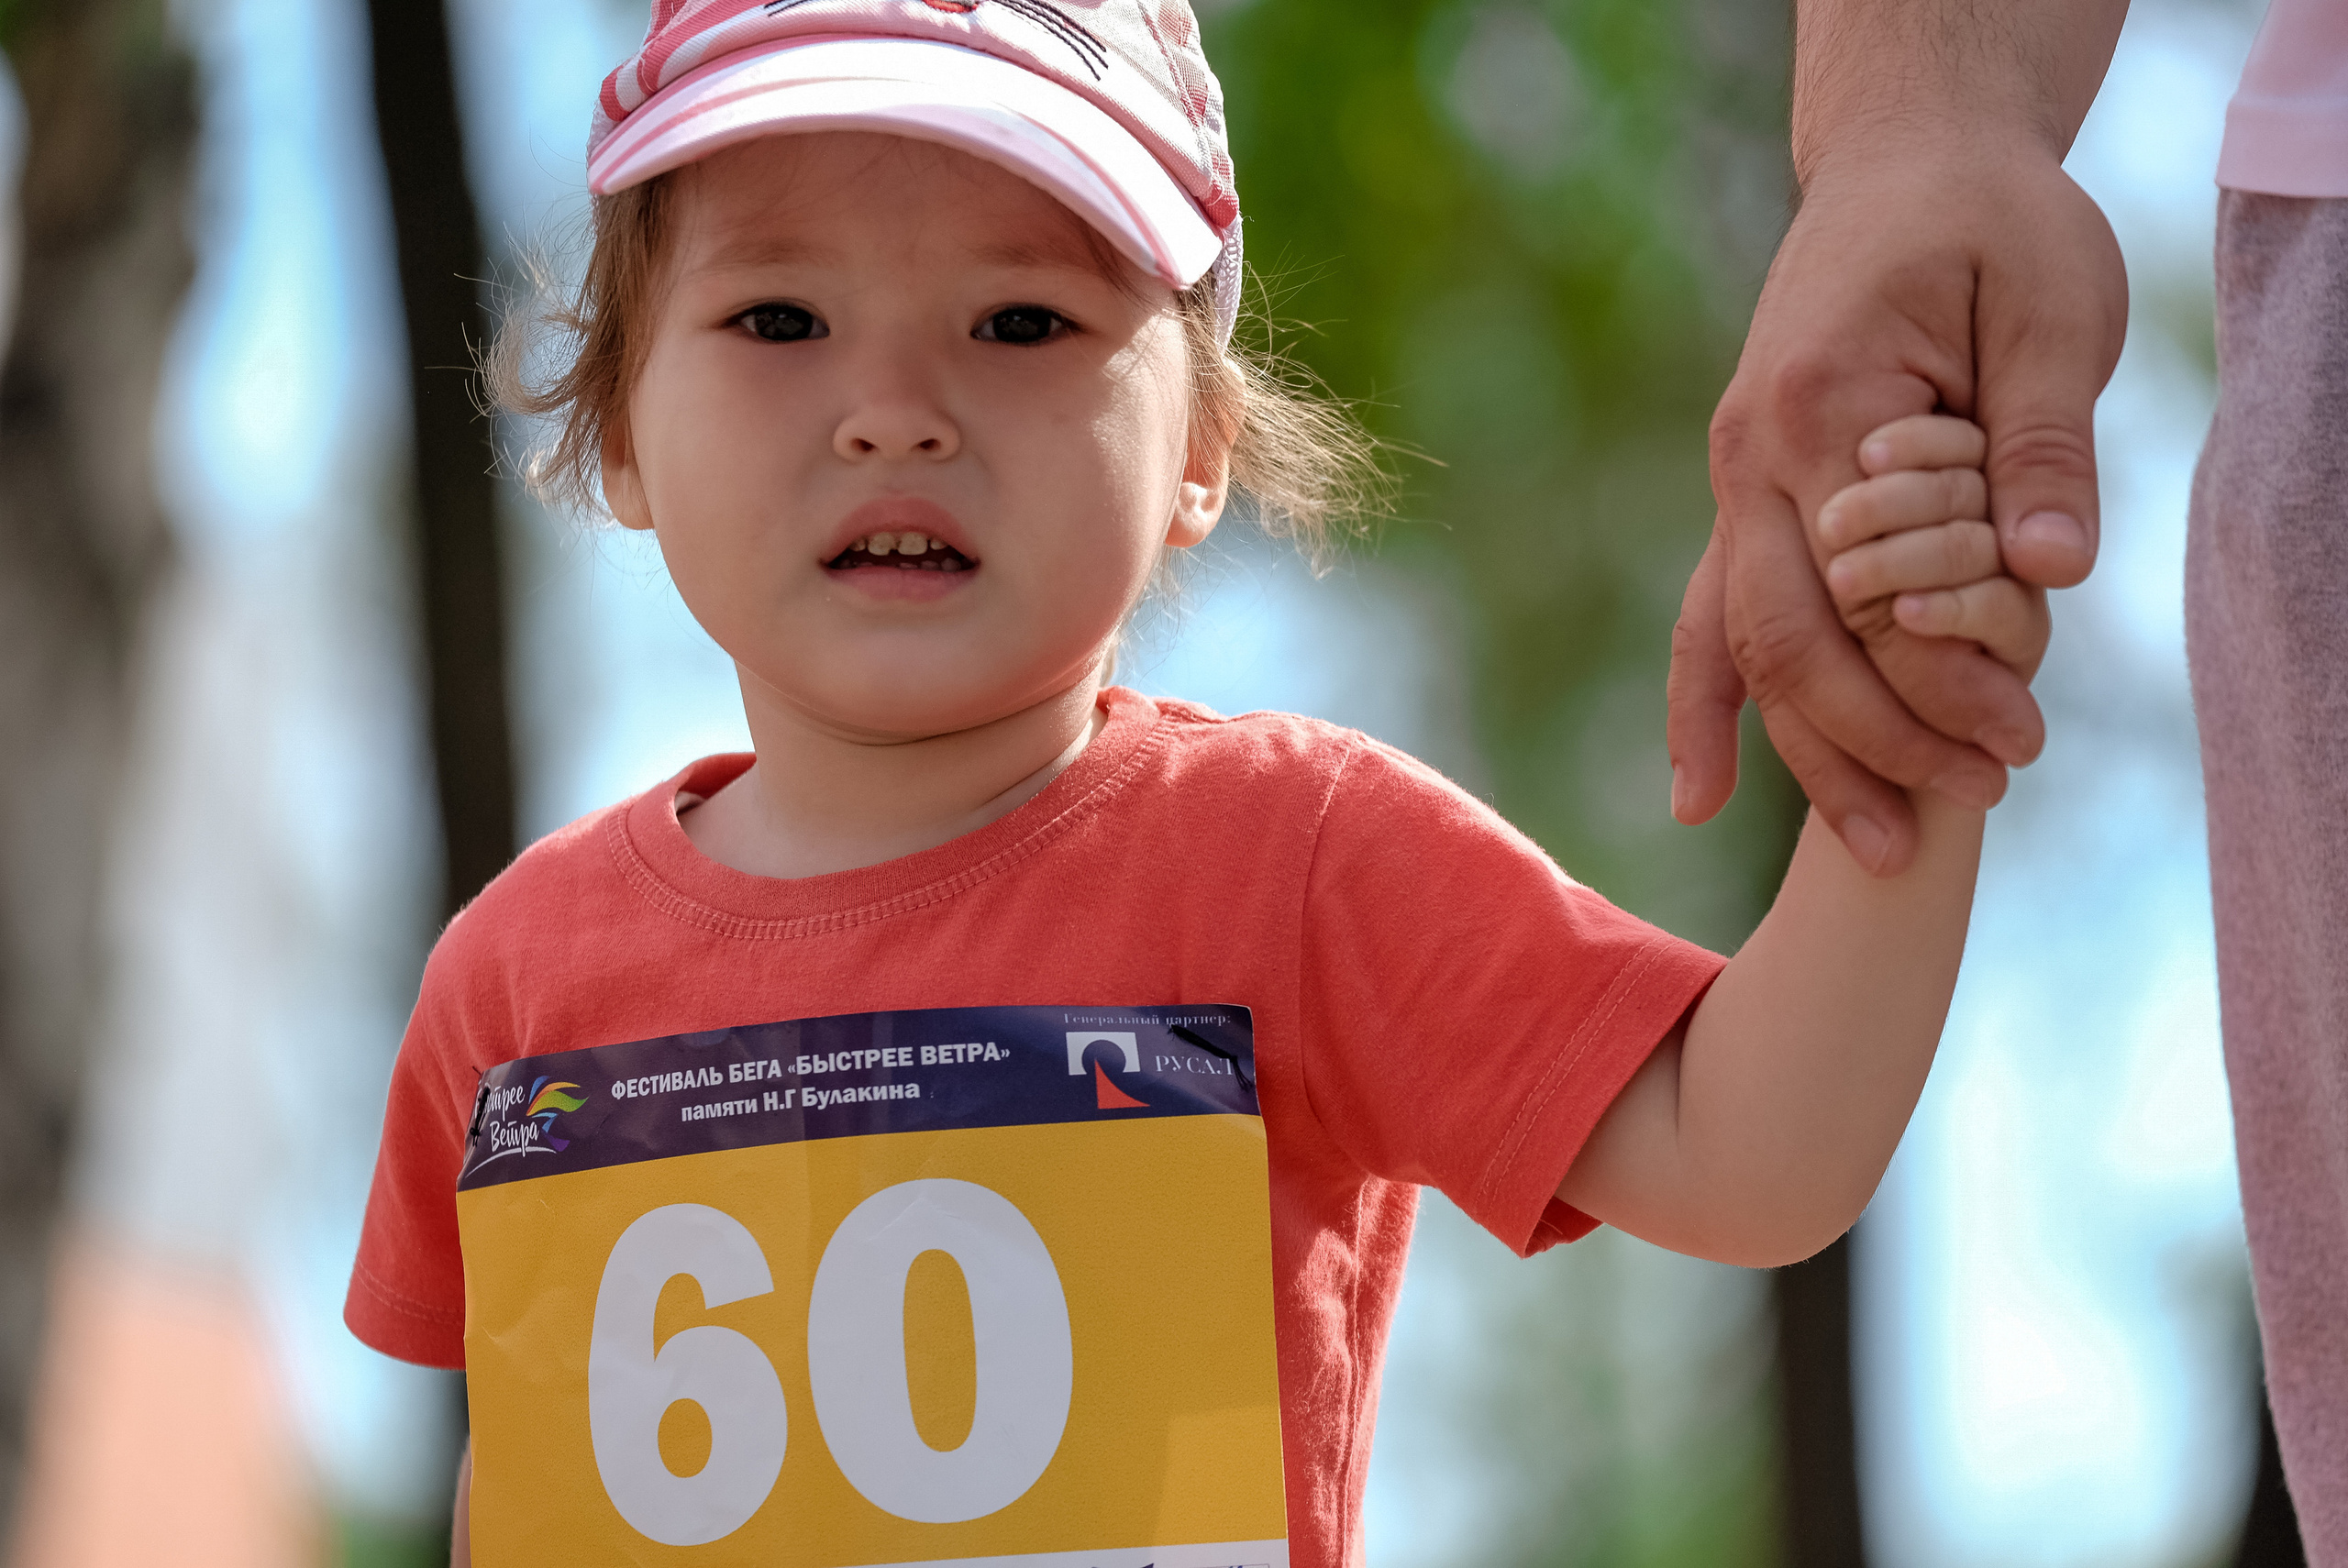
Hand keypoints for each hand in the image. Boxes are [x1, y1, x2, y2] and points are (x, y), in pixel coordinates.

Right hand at [1671, 146, 2124, 874]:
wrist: (1904, 162)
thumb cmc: (1990, 223)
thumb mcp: (2051, 305)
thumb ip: (2040, 446)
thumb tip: (2047, 579)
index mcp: (1824, 407)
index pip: (1873, 589)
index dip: (1941, 681)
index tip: (2020, 744)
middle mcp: (1753, 456)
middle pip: (1793, 641)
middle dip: (1878, 742)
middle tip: (1974, 807)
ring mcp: (1735, 480)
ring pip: (1745, 647)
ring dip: (1807, 754)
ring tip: (1880, 850)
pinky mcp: (1744, 495)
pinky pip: (1708, 617)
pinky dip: (1703, 708)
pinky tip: (1701, 796)